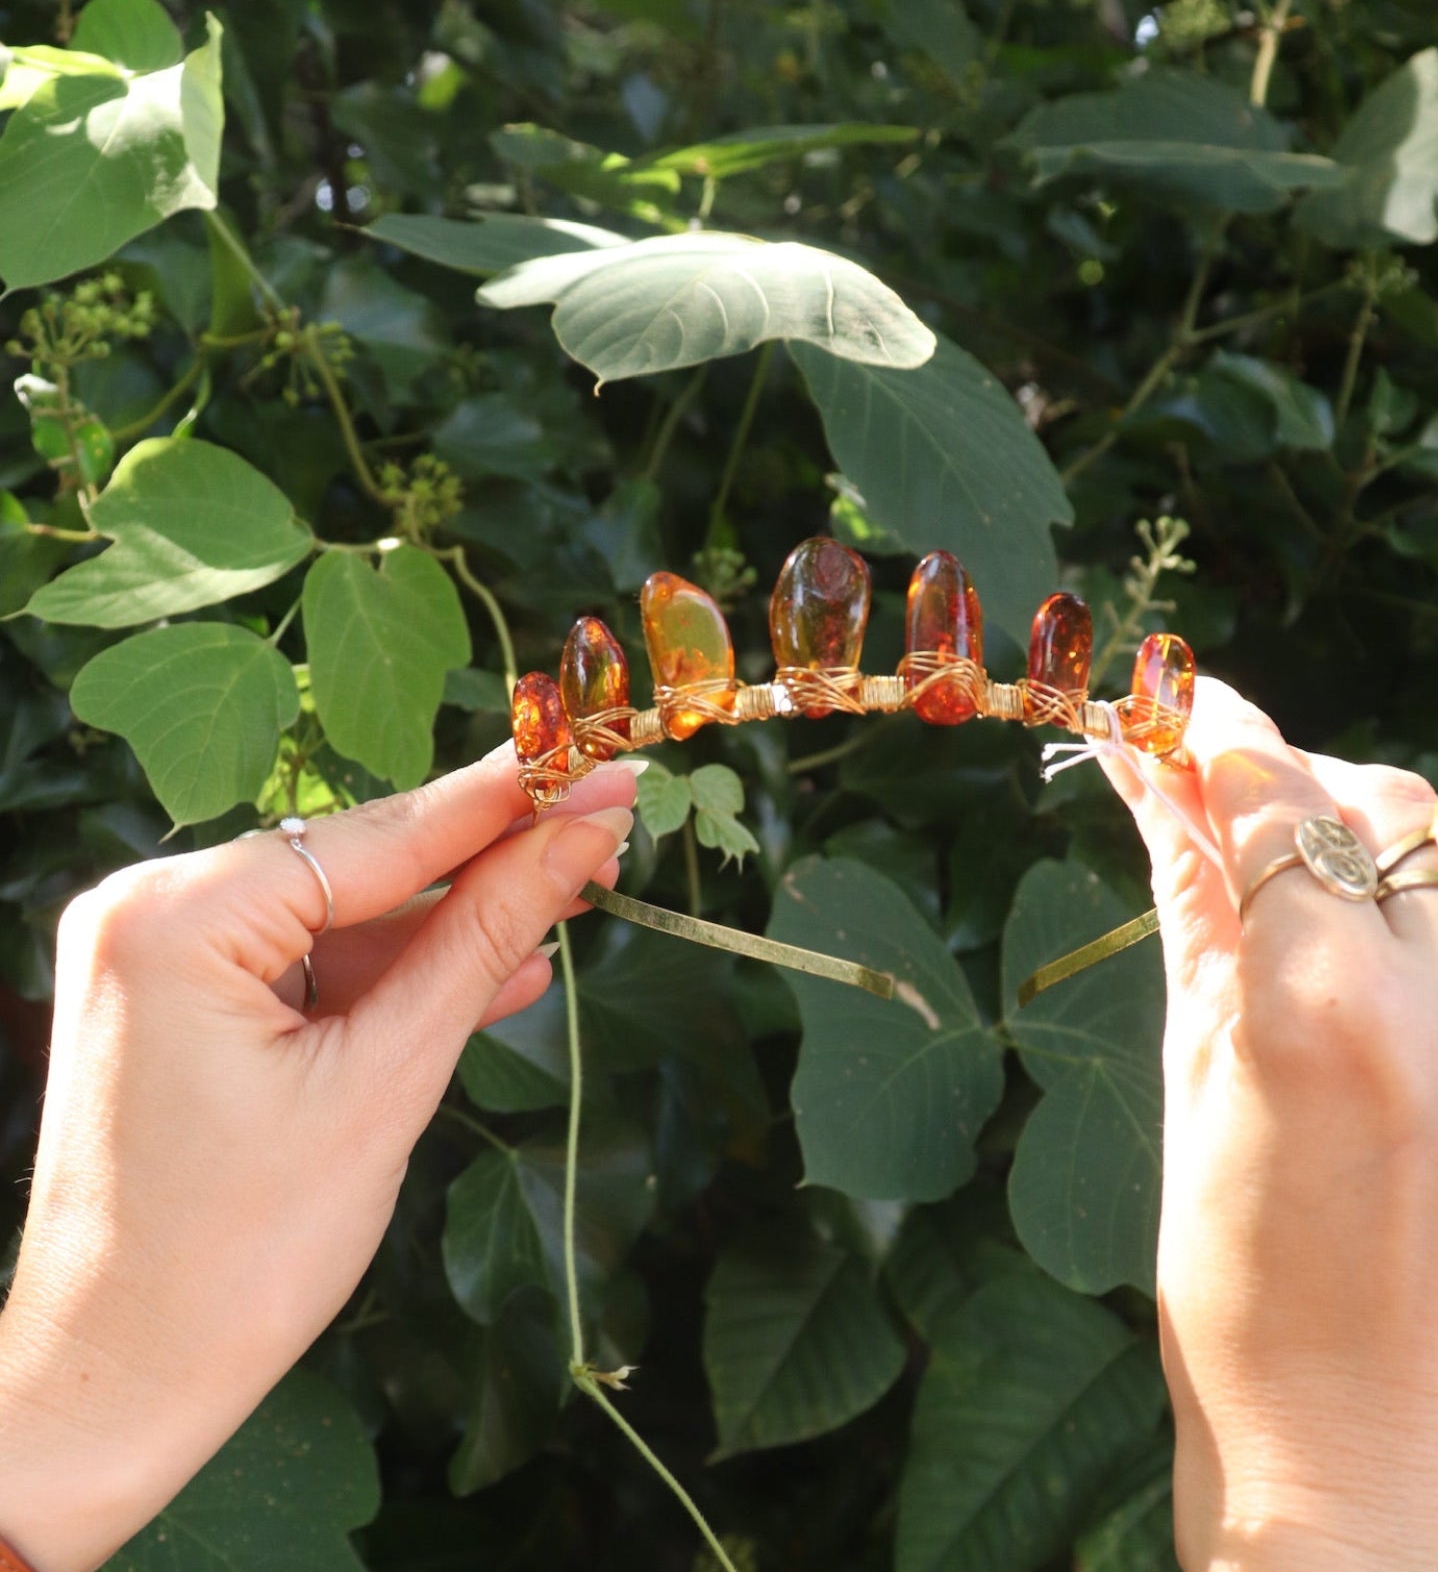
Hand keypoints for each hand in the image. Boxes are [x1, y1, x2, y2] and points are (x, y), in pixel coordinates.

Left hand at [0, 744, 638, 1571]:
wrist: (124, 1386)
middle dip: (488, 858)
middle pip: (362, 865)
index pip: (382, 837)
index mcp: (177, 918)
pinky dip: (394, 973)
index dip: (512, 801)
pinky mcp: (179, 1001)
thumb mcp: (387, 1079)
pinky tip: (497, 967)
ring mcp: (157, 955)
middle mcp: (150, 909)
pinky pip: (308, 964)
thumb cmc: (243, 1254)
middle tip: (605, 827)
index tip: (602, 760)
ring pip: (342, 915)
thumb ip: (483, 938)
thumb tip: (577, 839)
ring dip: (454, 921)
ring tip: (573, 896)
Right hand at [1104, 679, 1437, 1571]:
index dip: (1216, 737)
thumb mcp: (1189, 1086)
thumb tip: (1150, 778)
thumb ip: (1188, 907)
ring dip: (1419, 833)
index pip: (1269, 790)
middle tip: (1258, 852)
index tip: (1188, 717)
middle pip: (1375, 792)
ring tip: (1374, 903)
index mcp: (1315, 1005)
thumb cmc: (1241, 1295)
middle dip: (1302, 801)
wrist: (1380, 1467)